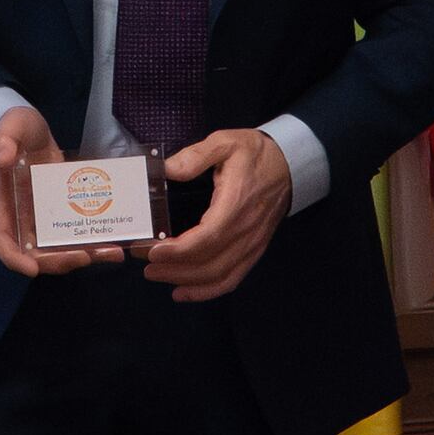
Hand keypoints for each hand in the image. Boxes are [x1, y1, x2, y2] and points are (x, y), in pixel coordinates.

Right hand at [0, 102, 125, 276]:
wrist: (38, 132)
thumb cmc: (20, 129)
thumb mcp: (12, 125)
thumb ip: (3, 139)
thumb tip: (2, 159)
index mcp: (5, 203)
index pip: (0, 239)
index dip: (13, 258)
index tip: (31, 268)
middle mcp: (23, 219)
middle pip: (34, 254)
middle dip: (58, 261)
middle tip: (84, 256)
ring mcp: (45, 220)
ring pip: (61, 250)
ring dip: (85, 256)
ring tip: (112, 253)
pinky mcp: (65, 216)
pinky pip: (78, 236)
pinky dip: (96, 244)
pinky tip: (119, 243)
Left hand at [141, 128, 290, 300]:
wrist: (289, 166)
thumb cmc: (256, 155)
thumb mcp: (225, 142)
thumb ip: (195, 156)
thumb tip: (166, 170)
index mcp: (236, 204)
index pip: (206, 237)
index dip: (178, 250)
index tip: (151, 251)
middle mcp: (245, 231)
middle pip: (208, 263)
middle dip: (173, 268)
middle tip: (144, 263)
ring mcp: (251, 245)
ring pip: (218, 275)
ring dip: (185, 281)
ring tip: (155, 275)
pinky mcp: (253, 252)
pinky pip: (231, 279)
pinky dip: (206, 291)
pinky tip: (183, 292)